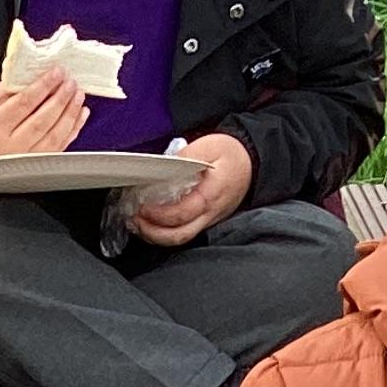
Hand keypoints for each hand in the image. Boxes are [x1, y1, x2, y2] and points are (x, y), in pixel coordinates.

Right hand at [0, 65, 86, 157]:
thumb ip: (18, 86)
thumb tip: (46, 72)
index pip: (24, 103)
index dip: (44, 86)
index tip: (57, 72)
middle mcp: (9, 147)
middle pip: (41, 122)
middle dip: (60, 100)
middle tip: (71, 82)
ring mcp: (24, 159)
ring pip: (53, 137)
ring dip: (70, 114)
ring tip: (78, 95)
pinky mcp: (37, 164)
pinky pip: (60, 147)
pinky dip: (74, 128)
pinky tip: (80, 113)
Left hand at [128, 133, 252, 245]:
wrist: (252, 162)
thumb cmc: (231, 153)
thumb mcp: (209, 146)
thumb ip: (184, 158)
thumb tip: (161, 168)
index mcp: (211, 196)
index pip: (180, 214)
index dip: (157, 214)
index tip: (141, 206)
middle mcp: (210, 214)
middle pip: (179, 235)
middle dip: (152, 232)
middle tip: (134, 219)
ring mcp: (208, 221)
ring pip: (180, 239)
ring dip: (156, 236)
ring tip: (139, 224)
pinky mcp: (205, 222)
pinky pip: (184, 234)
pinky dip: (164, 232)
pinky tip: (152, 224)